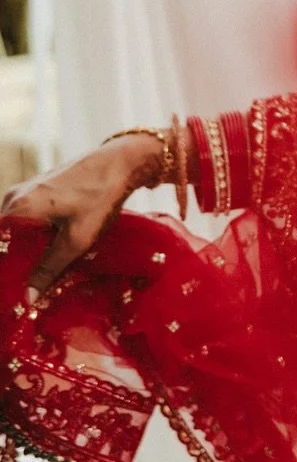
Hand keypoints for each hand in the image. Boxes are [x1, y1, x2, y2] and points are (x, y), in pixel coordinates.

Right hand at [0, 137, 158, 296]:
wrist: (120, 162)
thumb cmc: (100, 197)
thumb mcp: (77, 240)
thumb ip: (50, 269)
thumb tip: (27, 298)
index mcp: (18, 208)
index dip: (6, 270)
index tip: (13, 290)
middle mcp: (14, 197)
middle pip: (5, 240)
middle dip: (16, 263)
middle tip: (29, 288)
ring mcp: (25, 191)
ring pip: (17, 231)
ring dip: (27, 251)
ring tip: (39, 275)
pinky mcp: (38, 191)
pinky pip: (27, 220)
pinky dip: (35, 237)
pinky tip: (49, 252)